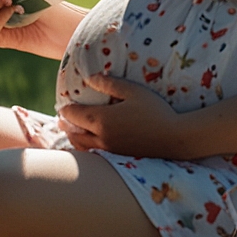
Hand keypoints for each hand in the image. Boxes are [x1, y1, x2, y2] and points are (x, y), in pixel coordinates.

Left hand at [56, 74, 187, 158]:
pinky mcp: (118, 158)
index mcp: (101, 120)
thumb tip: (89, 77)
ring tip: (72, 132)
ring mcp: (109, 150)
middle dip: (66, 124)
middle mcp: (101, 138)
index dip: (66, 108)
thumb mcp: (133, 91)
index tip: (63, 103)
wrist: (174, 138)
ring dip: (74, 139)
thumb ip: (109, 84)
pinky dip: (87, 148)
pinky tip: (91, 144)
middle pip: (74, 133)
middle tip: (62, 118)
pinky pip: (94, 154)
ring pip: (83, 147)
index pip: (73, 114)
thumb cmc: (155, 110)